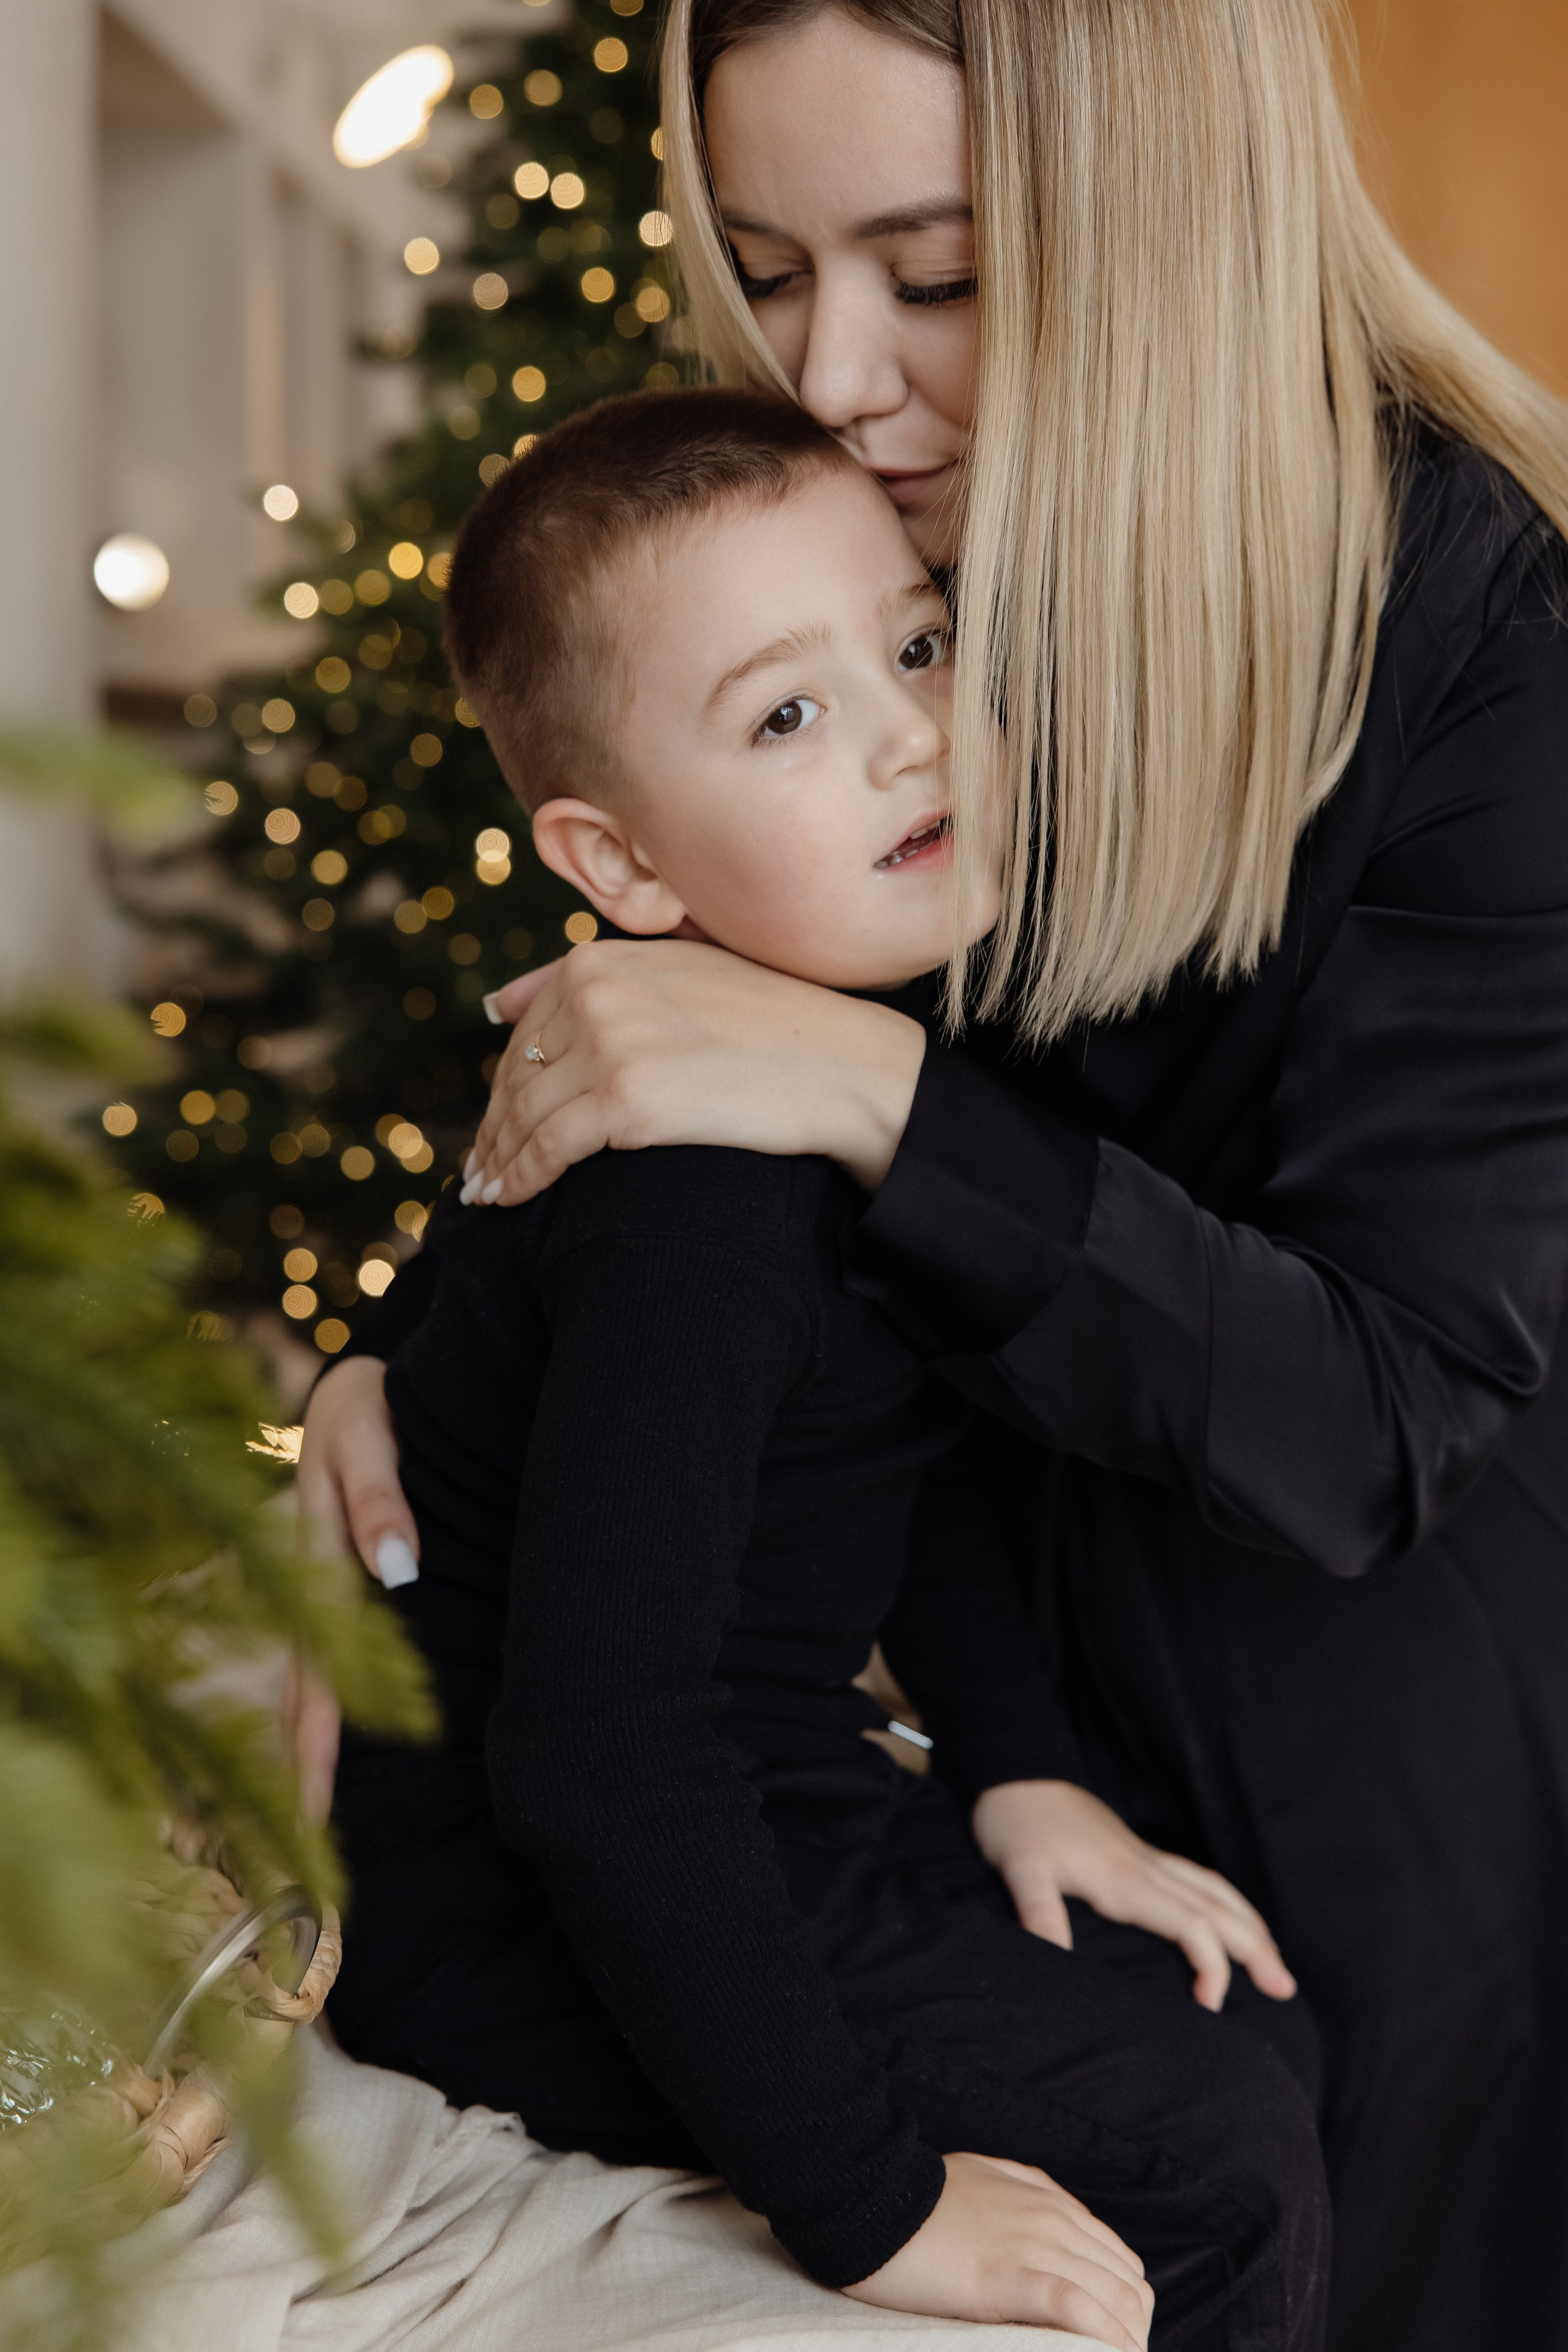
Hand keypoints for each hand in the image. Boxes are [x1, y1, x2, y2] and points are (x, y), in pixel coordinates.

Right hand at [285, 1358, 419, 1824]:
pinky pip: (323, 1652)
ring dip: (306, 1747)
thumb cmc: (373, 1404)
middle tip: (310, 1853)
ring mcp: (315, 1583)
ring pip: (306, 1678)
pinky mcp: (333, 1577)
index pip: (316, 1669)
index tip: (317, 1813)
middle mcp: (307, 1583)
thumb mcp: (369, 1433)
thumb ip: (379, 1498)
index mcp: (316, 1558)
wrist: (357, 1376)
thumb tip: (395, 1572)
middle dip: (305, 1771)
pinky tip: (328, 1746)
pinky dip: (319, 1703)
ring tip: (310, 1821)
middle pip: (302, 1691)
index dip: (318, 1745)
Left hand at [464, 939, 925, 1204]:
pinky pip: (547, 1148)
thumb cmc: (773, 1025)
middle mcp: (595, 992)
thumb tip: (496, 1005)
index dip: (505, 1084)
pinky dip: (520, 1177)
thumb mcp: (676, 976)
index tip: (495, 1123)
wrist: (842, 1066)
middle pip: (518, 1074)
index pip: (525, 1032)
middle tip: (479, 1170)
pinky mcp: (626, 1100)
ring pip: (524, 1114)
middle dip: (494, 1126)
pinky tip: (507, 1200)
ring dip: (498, 1159)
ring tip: (485, 1193)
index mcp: (601, 959)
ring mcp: (609, 1044)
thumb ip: (591, 981)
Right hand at [844, 2150, 1152, 2347]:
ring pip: (1116, 2299)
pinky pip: (1078, 2310)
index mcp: (1049, 2202)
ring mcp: (1035, 2245)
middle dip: (1133, 2334)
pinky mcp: (1009, 2276)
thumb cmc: (917, 2196)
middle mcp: (1053, 2220)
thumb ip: (1022, 2197)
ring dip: (1124, 2343)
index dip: (1125, 2310)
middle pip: (1128, 2286)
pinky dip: (1102, 2340)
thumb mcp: (985, 2179)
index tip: (1112, 2345)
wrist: (870, 2195)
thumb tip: (1047, 2223)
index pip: (1120, 2261)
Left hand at [972, 1780, 1296, 2012]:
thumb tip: (1056, 1964)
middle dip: (1256, 1948)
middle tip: (1286, 1990)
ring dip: (1249, 1924)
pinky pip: (1197, 1878)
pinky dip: (1225, 1902)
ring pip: (1214, 1890)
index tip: (1212, 2006)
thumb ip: (1039, 1914)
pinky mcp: (1138, 1853)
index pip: (1189, 1924)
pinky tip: (1230, 1917)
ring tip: (1275, 1960)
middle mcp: (1145, 1868)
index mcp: (1124, 1880)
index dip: (1211, 1965)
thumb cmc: (1016, 1823)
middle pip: (1217, 1908)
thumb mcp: (1019, 1869)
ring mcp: (1145, 1858)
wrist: (1017, 1774)